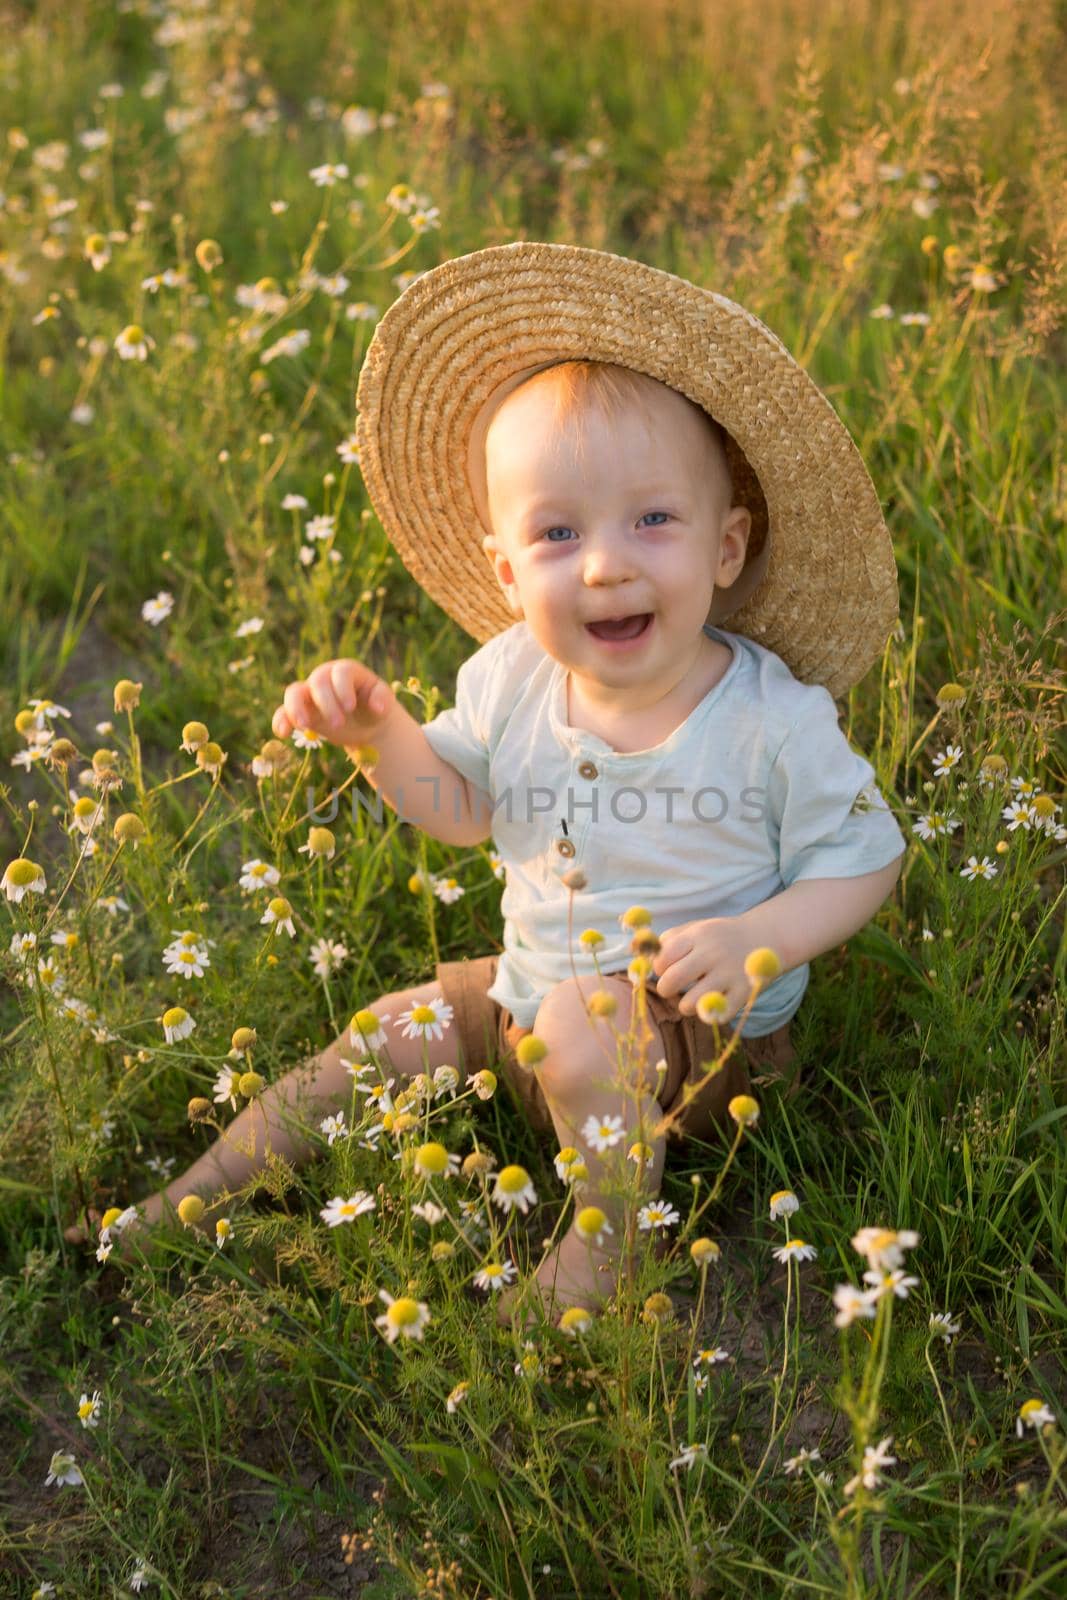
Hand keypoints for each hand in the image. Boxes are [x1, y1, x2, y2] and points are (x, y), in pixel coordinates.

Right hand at [271, 658, 395, 749]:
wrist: (365, 722)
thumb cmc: (375, 707)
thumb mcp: (385, 702)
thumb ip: (383, 699)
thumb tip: (377, 707)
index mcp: (346, 671)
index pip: (340, 672)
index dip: (343, 688)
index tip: (350, 707)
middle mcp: (325, 678)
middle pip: (317, 682)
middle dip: (326, 703)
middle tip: (340, 724)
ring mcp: (310, 694)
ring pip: (294, 692)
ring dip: (297, 708)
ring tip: (305, 726)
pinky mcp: (301, 712)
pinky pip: (283, 712)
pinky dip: (280, 721)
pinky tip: (283, 733)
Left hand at [650, 917, 763, 1021]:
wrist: (765, 938)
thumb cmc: (719, 937)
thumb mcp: (695, 929)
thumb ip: (666, 940)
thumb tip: (634, 950)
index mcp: (698, 935)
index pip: (663, 957)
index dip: (659, 968)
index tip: (665, 969)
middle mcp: (713, 954)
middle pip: (672, 981)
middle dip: (666, 988)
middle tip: (672, 987)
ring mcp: (730, 975)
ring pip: (690, 1004)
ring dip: (685, 1004)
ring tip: (691, 997)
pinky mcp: (744, 994)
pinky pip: (715, 1015)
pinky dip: (709, 1014)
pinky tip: (711, 1003)